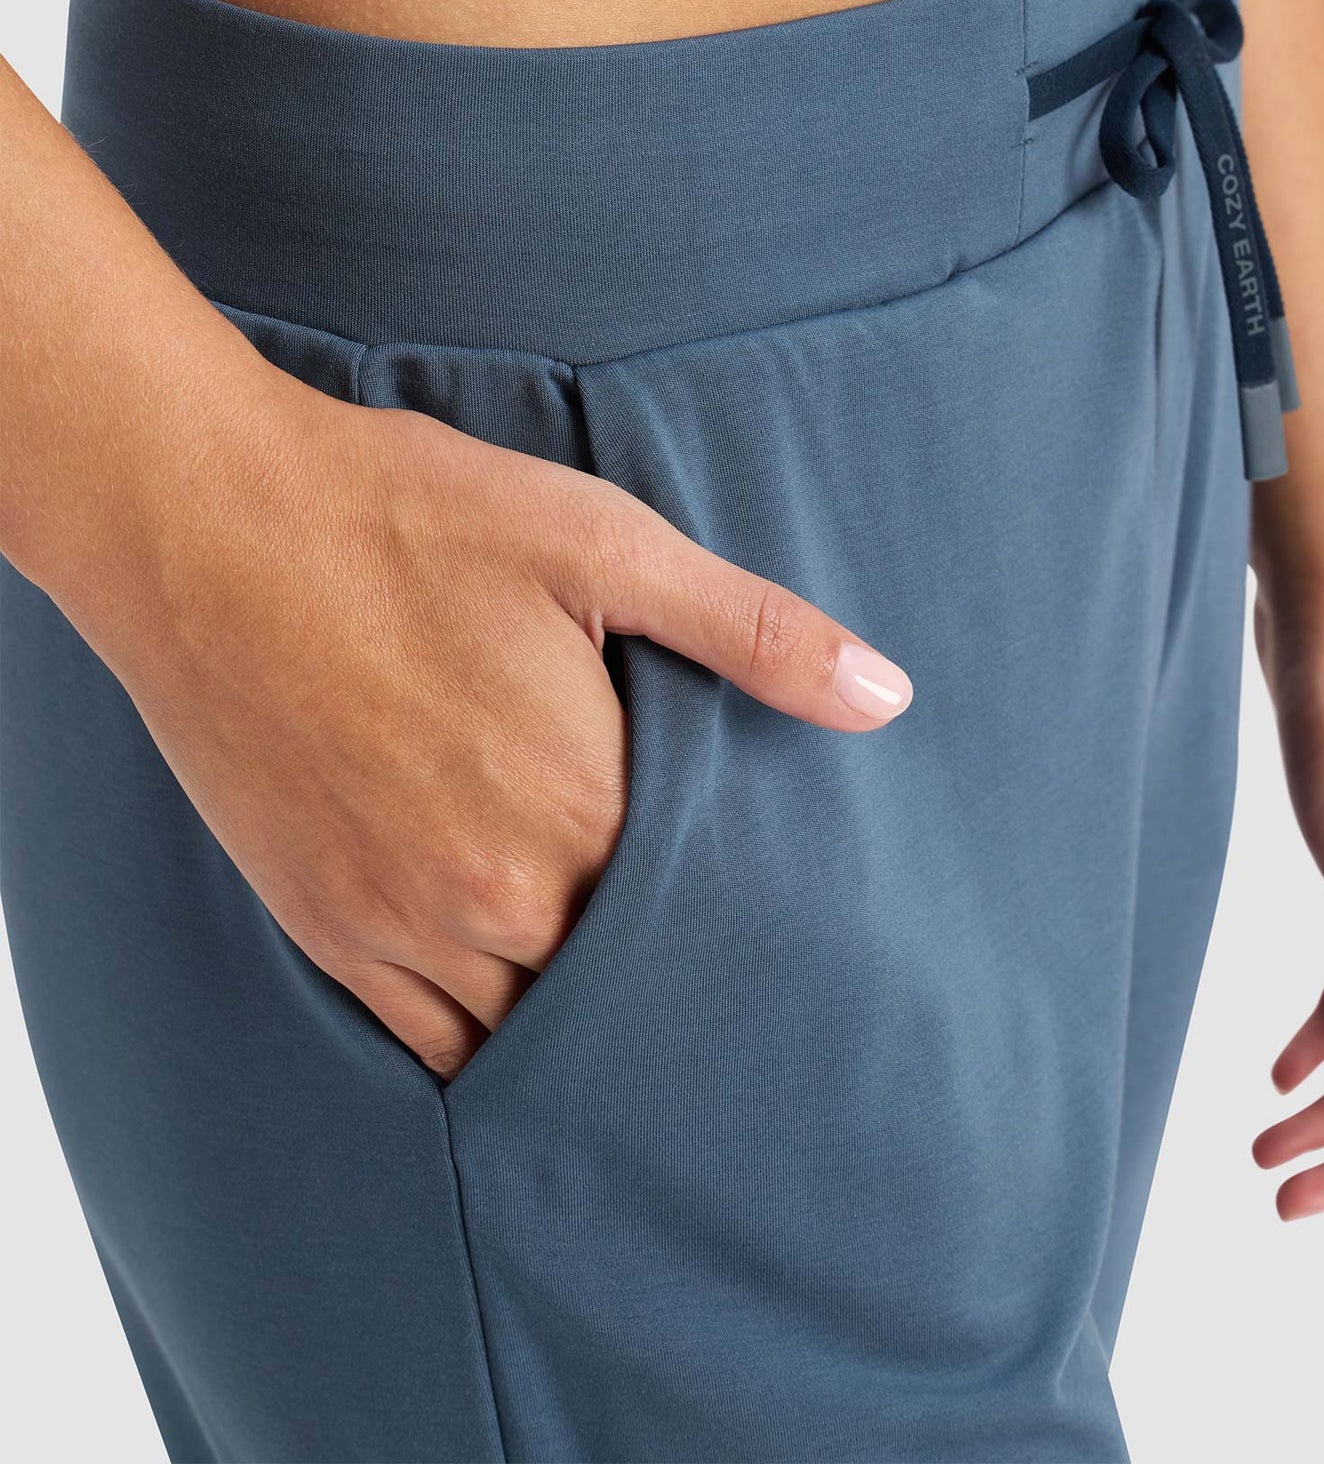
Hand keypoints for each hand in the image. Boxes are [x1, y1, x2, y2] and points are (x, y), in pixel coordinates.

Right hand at [86, 372, 912, 1081]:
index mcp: (579, 809)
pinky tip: (515, 1002)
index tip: (773, 918)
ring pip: (524, 1030)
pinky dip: (480, 1035)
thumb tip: (888, 699)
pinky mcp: (320, 923)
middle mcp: (490, 896)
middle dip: (668, 976)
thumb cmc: (409, 517)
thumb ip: (752, 631)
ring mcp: (395, 923)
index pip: (705, 920)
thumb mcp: (603, 544)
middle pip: (619, 988)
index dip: (742, 917)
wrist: (202, 521)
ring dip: (576, 1014)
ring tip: (622, 988)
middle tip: (709, 962)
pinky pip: (424, 1040)